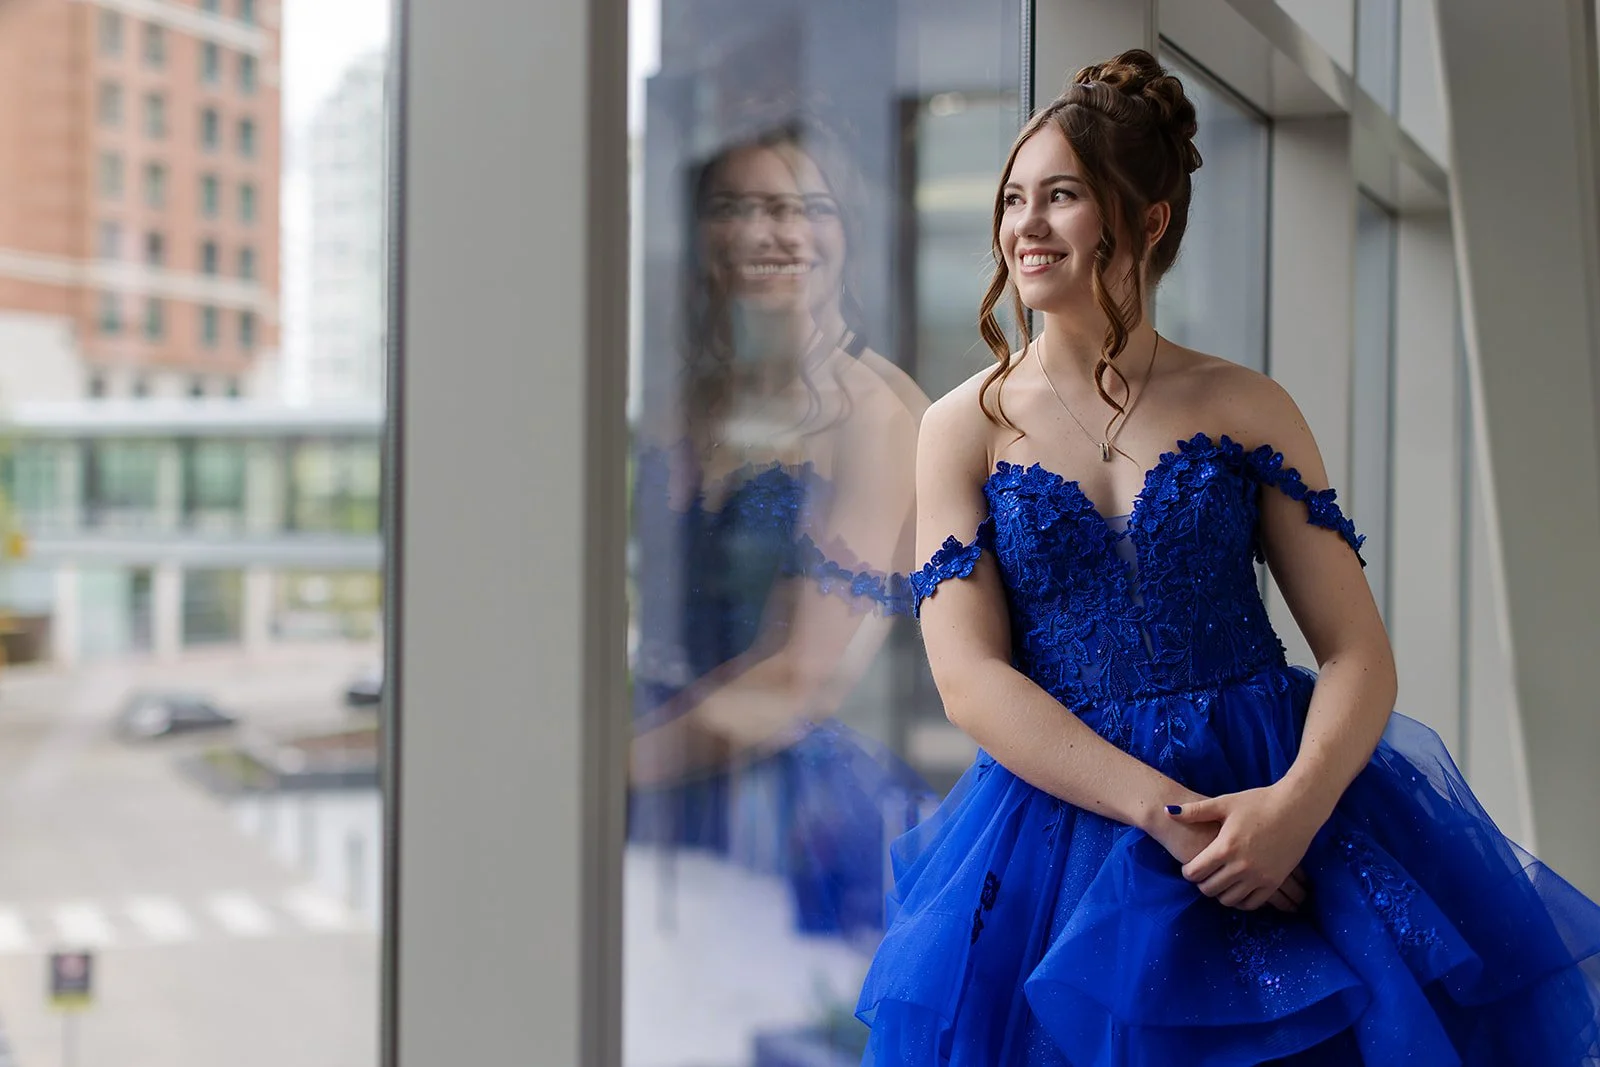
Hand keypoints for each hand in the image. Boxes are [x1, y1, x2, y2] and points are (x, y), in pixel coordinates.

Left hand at [1167, 785, 1321, 911]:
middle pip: (1209, 889)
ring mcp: (1259, 877)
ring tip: (1219, 880)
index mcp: (1225, 847)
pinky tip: (1236, 889)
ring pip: (1229, 900)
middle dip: (1202, 883)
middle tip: (1203, 875)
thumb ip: (1195, 811)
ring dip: (1220, 893)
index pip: (1195, 872)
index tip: (1189, 867)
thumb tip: (1167, 810)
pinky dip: (1240, 900)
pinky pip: (1252, 903)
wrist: (1296, 808)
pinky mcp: (1274, 882)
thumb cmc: (1258, 802)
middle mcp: (1241, 866)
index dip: (1187, 872)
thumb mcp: (1225, 803)